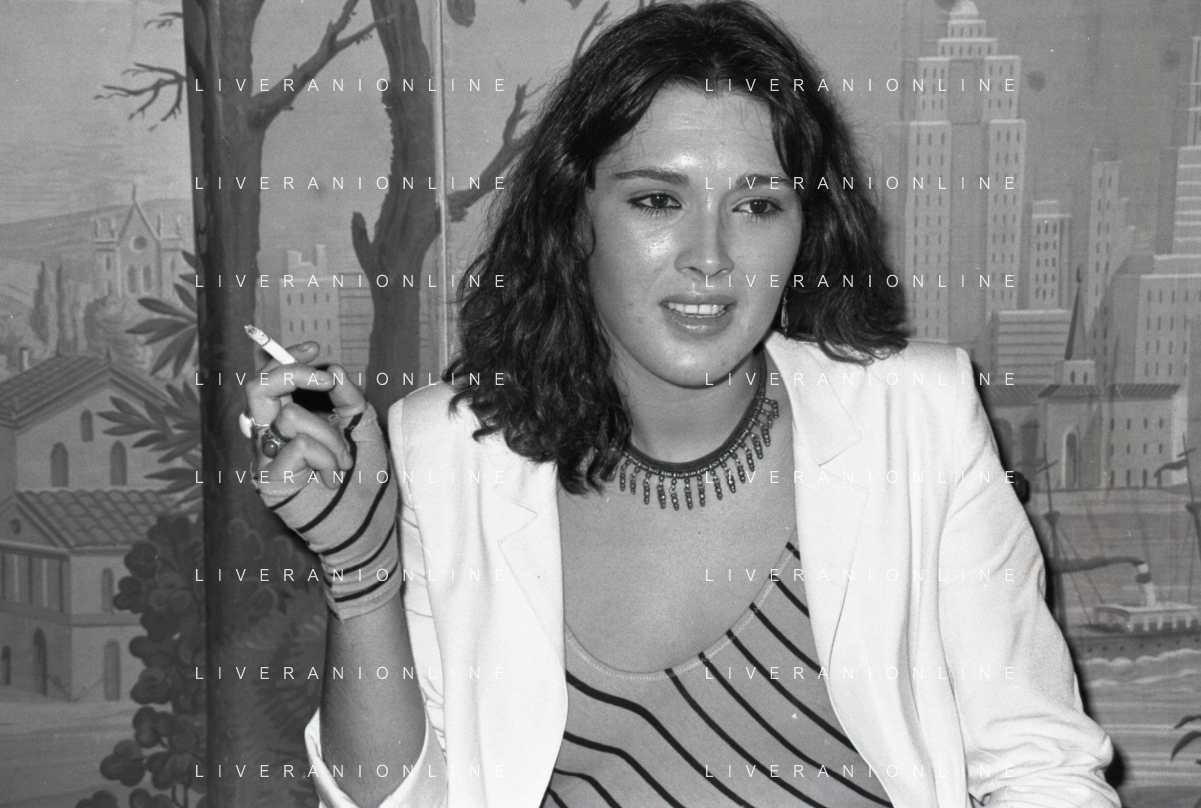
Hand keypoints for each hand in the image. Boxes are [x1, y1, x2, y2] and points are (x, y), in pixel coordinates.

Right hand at [244, 341, 400, 619]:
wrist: (368, 532)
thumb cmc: (366, 485)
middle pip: (259, 386)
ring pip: (287, 417)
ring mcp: (267, 458)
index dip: (289, 357)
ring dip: (328, 434)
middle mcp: (274, 436)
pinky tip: (332, 477)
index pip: (275, 379)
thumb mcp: (365, 432)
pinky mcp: (268, 480)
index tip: (315, 349)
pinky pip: (296, 445)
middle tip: (325, 384)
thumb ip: (349, 400)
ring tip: (342, 461)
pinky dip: (324, 455)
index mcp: (294, 421)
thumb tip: (333, 371)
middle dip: (294, 375)